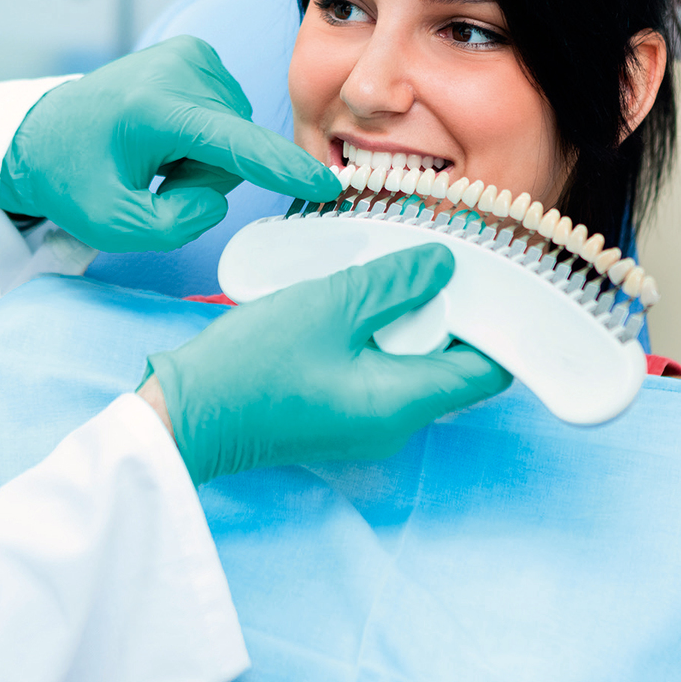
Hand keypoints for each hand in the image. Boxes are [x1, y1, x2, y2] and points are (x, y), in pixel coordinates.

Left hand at [0, 35, 341, 252]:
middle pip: (235, 150)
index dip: (281, 168)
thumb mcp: (109, 224)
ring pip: (236, 135)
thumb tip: (215, 199)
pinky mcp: (197, 56)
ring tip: (155, 154)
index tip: (324, 183)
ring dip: (203, 159)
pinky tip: (165, 135)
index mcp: (153, 108)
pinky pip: (229, 116)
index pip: (232, 143)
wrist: (48, 133)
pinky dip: (203, 138)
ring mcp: (190, 56)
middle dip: (203, 177)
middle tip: (153, 177)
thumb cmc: (73, 177)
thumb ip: (172, 226)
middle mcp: (177, 69)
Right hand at [145, 244, 512, 483]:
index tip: (487, 278)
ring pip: (412, 359)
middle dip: (445, 309)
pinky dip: (375, 332)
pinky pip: (378, 366)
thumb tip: (445, 266)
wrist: (184, 415)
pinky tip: (350, 299)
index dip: (496, 323)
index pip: (488, 372)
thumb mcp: (330, 306)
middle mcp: (394, 422)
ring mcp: (365, 420)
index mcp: (403, 404)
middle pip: (452, 362)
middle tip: (424, 258)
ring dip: (404, 316)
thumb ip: (394, 283)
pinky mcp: (339, 410)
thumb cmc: (251, 367)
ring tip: (381, 271)